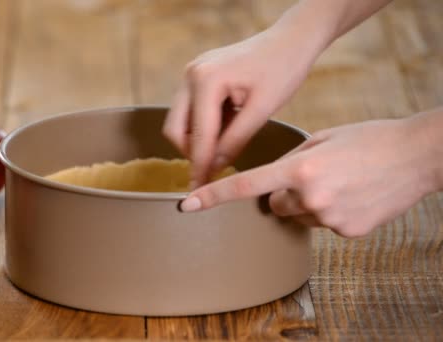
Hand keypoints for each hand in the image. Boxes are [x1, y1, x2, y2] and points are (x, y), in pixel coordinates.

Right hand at [162, 25, 321, 188]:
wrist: (290, 40)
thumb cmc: (283, 69)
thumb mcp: (262, 109)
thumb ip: (235, 140)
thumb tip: (214, 168)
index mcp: (206, 81)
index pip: (197, 136)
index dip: (200, 166)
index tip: (200, 190)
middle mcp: (191, 75)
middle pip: (175, 129)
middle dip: (192, 152)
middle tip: (212, 171)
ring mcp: (191, 73)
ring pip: (179, 121)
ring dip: (197, 139)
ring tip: (226, 146)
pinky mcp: (197, 75)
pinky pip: (189, 109)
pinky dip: (202, 125)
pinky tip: (226, 128)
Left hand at [179, 117, 441, 237]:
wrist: (416, 157)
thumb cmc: (367, 140)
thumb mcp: (321, 139)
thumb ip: (289, 160)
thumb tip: (270, 183)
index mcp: (300, 167)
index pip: (246, 185)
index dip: (213, 196)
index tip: (187, 205)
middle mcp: (310, 195)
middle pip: (277, 204)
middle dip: (285, 193)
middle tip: (314, 176)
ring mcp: (330, 217)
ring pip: (301, 215)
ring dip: (310, 203)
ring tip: (340, 183)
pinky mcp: (347, 232)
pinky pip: (324, 224)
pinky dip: (332, 213)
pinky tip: (354, 196)